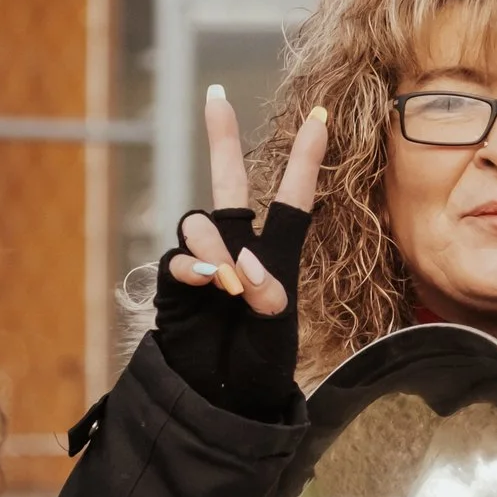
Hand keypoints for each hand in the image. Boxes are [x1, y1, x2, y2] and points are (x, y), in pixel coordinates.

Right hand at [150, 88, 325, 421]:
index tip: (320, 116)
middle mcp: (238, 248)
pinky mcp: (175, 281)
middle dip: (221, 138)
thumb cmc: (258, 369)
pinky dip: (196, 266)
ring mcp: (204, 262)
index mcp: (277, 255)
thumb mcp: (277, 335)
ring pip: (202, 222)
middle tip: (215, 95)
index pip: (293, 199)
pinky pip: (180, 258)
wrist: (219, 401)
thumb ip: (266, 295)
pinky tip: (210, 282)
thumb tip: (240, 261)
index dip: (306, 158)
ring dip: (219, 247)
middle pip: (229, 182)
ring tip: (234, 284)